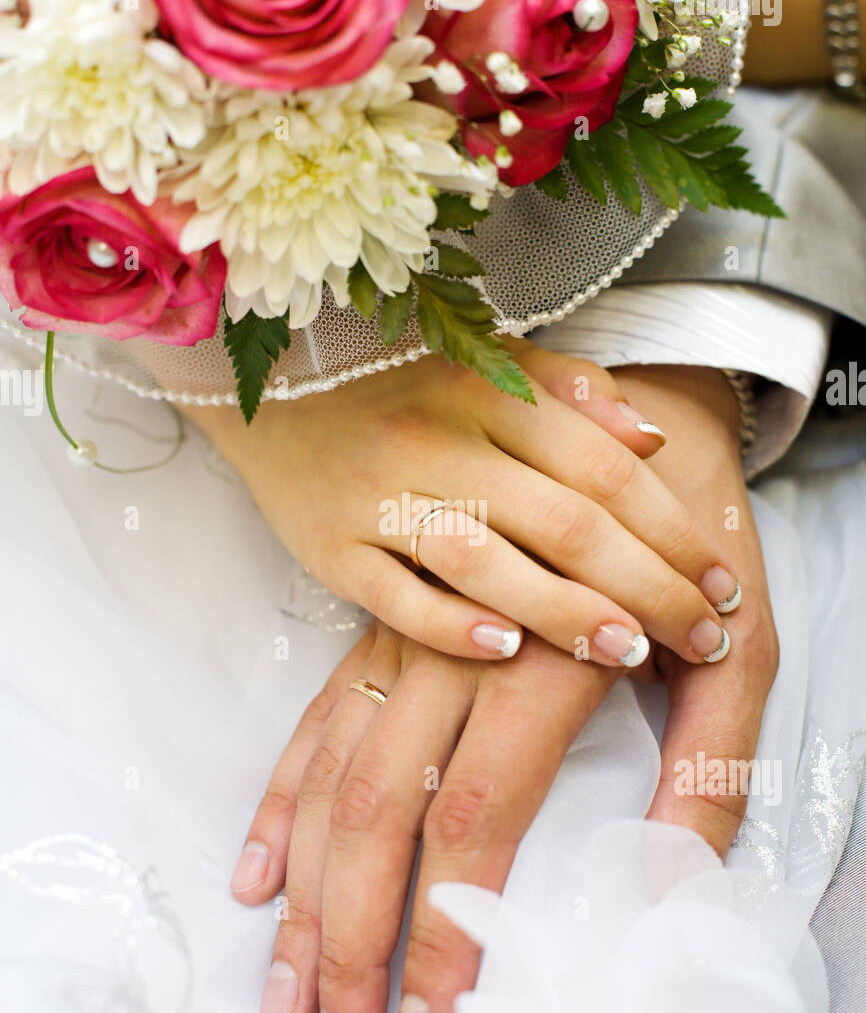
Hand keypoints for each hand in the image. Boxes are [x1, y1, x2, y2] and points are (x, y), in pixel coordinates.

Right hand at [186, 345, 737, 667]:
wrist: (264, 386)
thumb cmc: (395, 380)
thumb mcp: (485, 359)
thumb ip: (571, 393)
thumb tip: (651, 444)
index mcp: (485, 388)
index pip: (603, 467)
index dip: (673, 528)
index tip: (723, 580)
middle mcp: (435, 439)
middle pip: (562, 521)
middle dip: (647, 585)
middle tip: (703, 637)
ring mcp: (376, 496)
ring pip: (484, 561)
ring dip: (564, 611)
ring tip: (630, 653)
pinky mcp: (329, 549)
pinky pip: (392, 595)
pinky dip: (448, 624)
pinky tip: (506, 651)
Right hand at [231, 364, 775, 1012]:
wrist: (644, 428)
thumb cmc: (696, 552)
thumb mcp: (743, 657)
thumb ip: (710, 771)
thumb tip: (668, 891)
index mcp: (541, 665)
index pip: (474, 819)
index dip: (447, 931)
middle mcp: (453, 652)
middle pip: (376, 812)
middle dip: (351, 939)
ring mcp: (406, 637)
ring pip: (333, 777)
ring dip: (302, 894)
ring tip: (288, 993)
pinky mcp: (384, 632)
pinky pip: (316, 725)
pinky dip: (282, 805)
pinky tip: (259, 875)